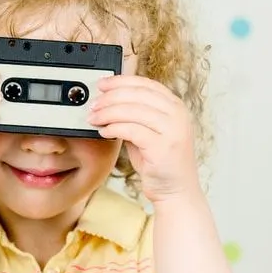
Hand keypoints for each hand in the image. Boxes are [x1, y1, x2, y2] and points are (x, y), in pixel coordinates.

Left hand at [87, 75, 199, 202]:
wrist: (176, 191)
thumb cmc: (159, 162)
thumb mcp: (149, 131)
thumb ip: (135, 115)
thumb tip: (107, 100)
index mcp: (175, 106)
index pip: (145, 83)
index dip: (120, 81)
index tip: (102, 84)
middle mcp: (178, 114)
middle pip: (137, 94)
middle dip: (110, 97)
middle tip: (93, 104)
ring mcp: (173, 130)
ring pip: (132, 110)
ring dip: (108, 113)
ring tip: (94, 118)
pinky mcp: (163, 147)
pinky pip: (131, 130)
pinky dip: (114, 128)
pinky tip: (104, 132)